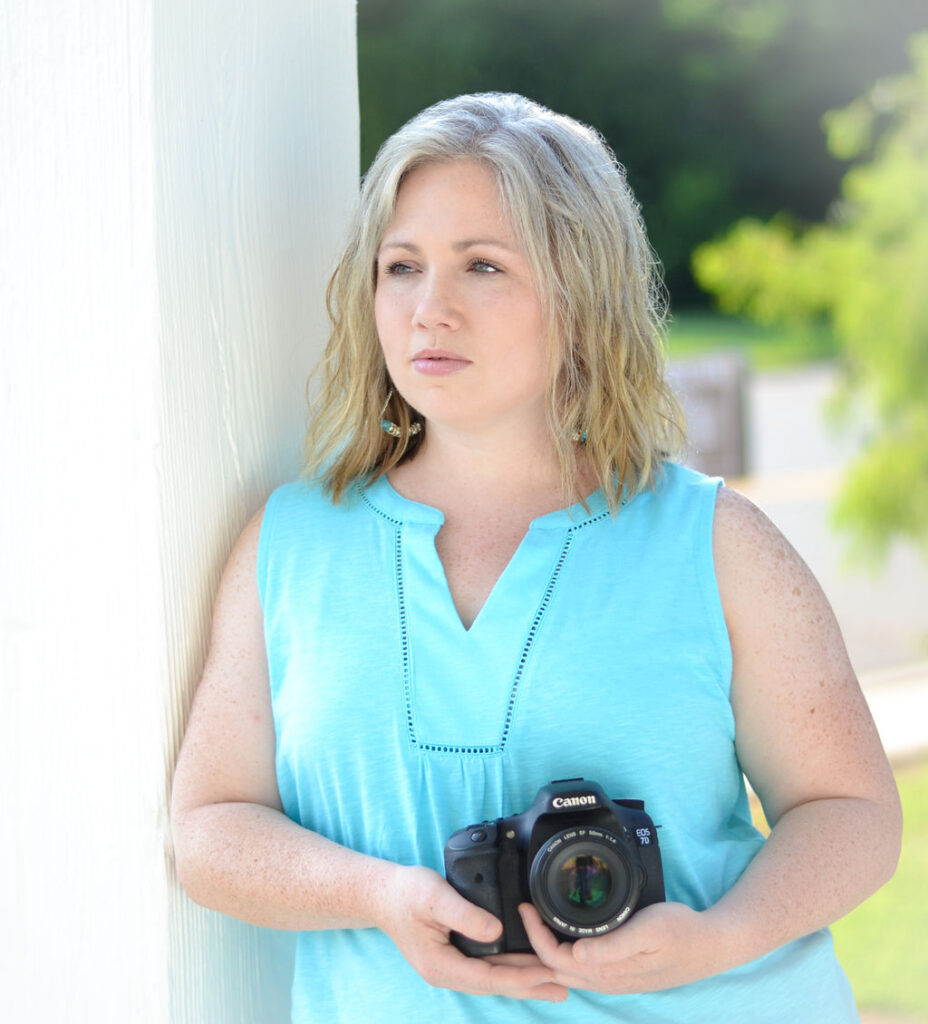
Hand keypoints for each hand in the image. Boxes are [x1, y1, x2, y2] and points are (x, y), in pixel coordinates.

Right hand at [375, 866, 567, 1001]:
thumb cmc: (406, 893)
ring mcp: (449, 966)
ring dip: (522, 980)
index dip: (520, 977)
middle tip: (563, 987)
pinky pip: (486, 968)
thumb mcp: (434, 897)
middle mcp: (447, 972)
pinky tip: (524, 967)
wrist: (383, 893)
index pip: (489, 978)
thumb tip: (496, 931)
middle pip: (495, 984)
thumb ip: (464, 915)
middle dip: (529, 986)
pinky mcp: (453, 956)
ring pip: (492, 978)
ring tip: (552, 982)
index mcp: (441, 965)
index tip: (548, 973)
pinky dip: (508, 969)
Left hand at [519, 901, 732, 994]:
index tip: (525, 906)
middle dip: (524, 957)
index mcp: (606, 971)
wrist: (710, 944)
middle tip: (504, 929)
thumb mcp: (649, 931)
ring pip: (562, 972)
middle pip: (551, 971)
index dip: (535, 935)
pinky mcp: (616, 970)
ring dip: (538, 958)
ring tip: (518, 937)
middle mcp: (604, 979)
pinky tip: (552, 943)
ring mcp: (610, 978)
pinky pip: (577, 967)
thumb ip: (613, 945)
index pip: (555, 959)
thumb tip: (576, 954)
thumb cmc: (681, 933)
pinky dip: (556, 957)